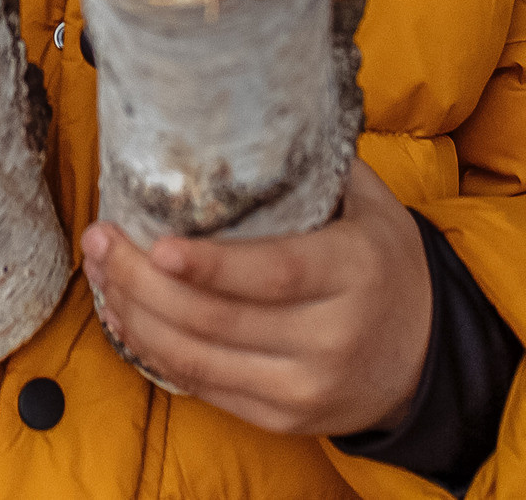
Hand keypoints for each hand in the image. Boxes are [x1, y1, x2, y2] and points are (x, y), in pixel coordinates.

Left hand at [80, 160, 431, 436]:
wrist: (425, 356)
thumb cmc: (380, 264)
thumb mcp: (369, 206)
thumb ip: (309, 167)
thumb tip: (233, 108)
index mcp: (356, 270)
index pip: (274, 272)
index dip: (209, 264)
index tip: (156, 245)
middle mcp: (333, 336)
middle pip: (216, 318)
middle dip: (140, 280)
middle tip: (99, 239)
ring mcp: (307, 386)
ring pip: (197, 358)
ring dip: (134, 314)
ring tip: (100, 270)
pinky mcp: (284, 418)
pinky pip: (203, 387)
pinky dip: (153, 350)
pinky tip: (125, 313)